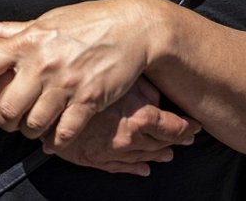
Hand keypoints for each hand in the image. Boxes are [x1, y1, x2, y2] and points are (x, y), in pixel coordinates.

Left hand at [0, 0, 158, 146]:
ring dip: (30, 132)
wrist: (132, 28)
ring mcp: (66, 83)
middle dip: (4, 121)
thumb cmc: (86, 22)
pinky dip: (56, 142)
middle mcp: (42, 63)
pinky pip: (64, 133)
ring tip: (32, 129)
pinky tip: (55, 139)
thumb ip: (10, 29)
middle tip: (9, 121)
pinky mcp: (89, 100)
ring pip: (33, 124)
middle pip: (7, 107)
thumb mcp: (46, 20)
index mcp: (28, 41)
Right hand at [41, 78, 198, 175]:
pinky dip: (135, 169)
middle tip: (187, 138)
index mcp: (141, 117)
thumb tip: (158, 96)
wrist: (49, 104)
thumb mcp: (121, 77)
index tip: (196, 126)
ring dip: (157, 155)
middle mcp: (130, 138)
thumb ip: (144, 88)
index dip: (188, 127)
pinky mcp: (96, 159)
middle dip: (176, 141)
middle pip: (161, 143)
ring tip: (168, 153)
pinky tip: (143, 168)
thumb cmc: (85, 83)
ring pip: (143, 157)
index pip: (174, 127)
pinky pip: (121, 168)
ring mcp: (113, 151)